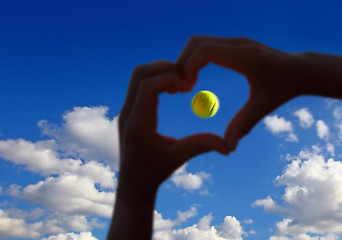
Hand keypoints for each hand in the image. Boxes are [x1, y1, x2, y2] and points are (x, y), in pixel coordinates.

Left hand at [108, 60, 227, 238]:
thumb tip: (228, 146)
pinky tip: (172, 90)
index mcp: (139, 124)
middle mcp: (127, 114)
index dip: (170, 78)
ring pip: (137, 76)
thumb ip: (202, 146)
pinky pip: (139, 84)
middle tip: (186, 79)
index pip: (148, 86)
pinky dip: (155, 79)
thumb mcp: (179, 157)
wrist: (133, 182)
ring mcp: (125, 110)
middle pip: (140, 73)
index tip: (188, 87)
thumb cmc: (155, 171)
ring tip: (180, 83)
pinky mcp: (128, 110)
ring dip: (159, 71)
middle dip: (164, 68)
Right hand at [177, 36, 303, 151]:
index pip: (205, 50)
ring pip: (197, 42)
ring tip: (188, 84)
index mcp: (244, 57)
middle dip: (182, 63)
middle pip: (196, 42)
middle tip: (182, 87)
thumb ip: (243, 124)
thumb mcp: (263, 107)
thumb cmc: (283, 88)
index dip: (188, 66)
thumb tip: (228, 148)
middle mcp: (237, 44)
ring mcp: (234, 41)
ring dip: (187, 60)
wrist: (298, 69)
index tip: (186, 87)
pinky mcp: (232, 44)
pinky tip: (195, 78)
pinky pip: (204, 45)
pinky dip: (194, 59)